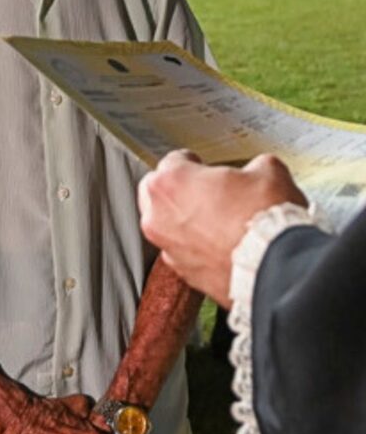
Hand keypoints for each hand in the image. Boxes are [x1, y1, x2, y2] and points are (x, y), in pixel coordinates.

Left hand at [139, 151, 305, 306]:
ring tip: (214, 221)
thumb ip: (252, 166)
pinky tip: (220, 247)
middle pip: (156, 193)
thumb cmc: (266, 219)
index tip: (203, 167)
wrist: (277, 267)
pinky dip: (195, 249)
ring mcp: (167, 246)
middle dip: (176, 190)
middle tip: (202, 192)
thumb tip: (257, 171)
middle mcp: (158, 214)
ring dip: (183, 221)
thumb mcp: (268, 172)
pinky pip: (182, 253)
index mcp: (171, 181)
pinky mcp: (182, 271)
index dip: (193, 163)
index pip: (173, 161)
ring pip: (165, 226)